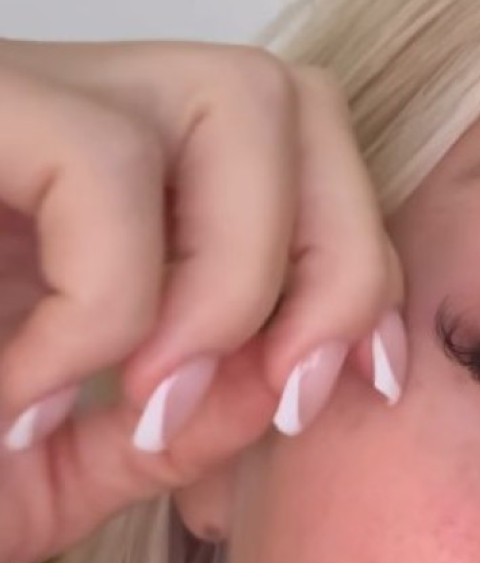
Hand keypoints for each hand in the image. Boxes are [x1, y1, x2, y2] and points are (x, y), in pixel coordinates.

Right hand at [0, 39, 404, 562]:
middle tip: (279, 395)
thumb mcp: (48, 468)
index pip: (306, 155)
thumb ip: (181, 425)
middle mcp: (67, 118)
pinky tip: (23, 393)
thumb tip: (293, 379)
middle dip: (332, 261)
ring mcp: (15, 103)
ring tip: (142, 395)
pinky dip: (104, 304)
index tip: (357, 389)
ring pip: (232, 94)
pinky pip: (98, 159)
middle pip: (297, 98)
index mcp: (103, 194)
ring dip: (231, 279)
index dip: (361, 266)